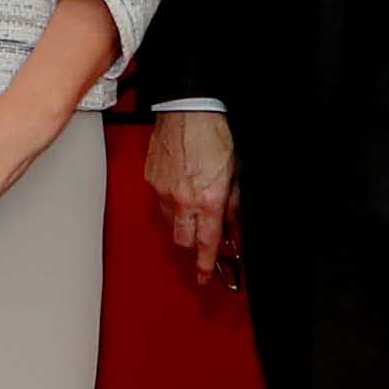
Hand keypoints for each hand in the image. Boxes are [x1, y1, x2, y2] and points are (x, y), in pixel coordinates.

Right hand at [147, 109, 242, 284]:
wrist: (189, 110)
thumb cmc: (214, 135)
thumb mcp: (236, 174)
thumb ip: (235, 208)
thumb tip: (234, 229)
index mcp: (208, 200)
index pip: (206, 244)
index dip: (205, 266)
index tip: (203, 278)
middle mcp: (183, 200)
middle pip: (183, 241)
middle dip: (194, 242)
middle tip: (204, 234)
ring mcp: (164, 191)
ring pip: (170, 223)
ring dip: (182, 222)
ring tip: (194, 205)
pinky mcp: (152, 180)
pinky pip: (160, 203)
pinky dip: (171, 202)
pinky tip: (181, 188)